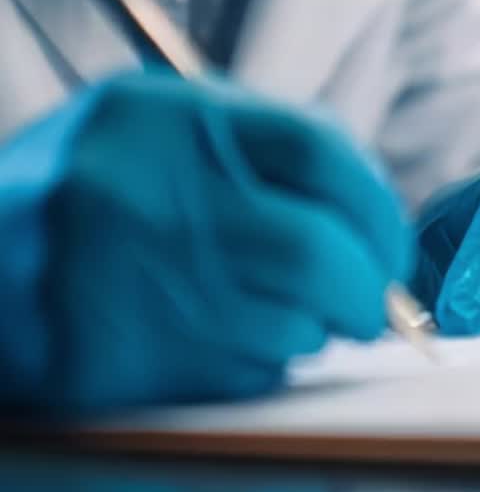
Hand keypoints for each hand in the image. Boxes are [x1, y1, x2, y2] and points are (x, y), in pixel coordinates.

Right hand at [0, 72, 410, 411]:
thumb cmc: (80, 184)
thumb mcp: (149, 121)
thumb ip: (250, 140)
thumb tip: (363, 203)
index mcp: (163, 116)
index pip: (317, 148)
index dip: (375, 202)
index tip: (387, 238)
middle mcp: (143, 192)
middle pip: (313, 251)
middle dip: (366, 288)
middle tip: (370, 300)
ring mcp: (122, 281)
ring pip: (284, 326)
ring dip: (307, 329)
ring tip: (276, 310)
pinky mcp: (109, 364)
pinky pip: (235, 375)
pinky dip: (254, 362)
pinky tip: (217, 335)